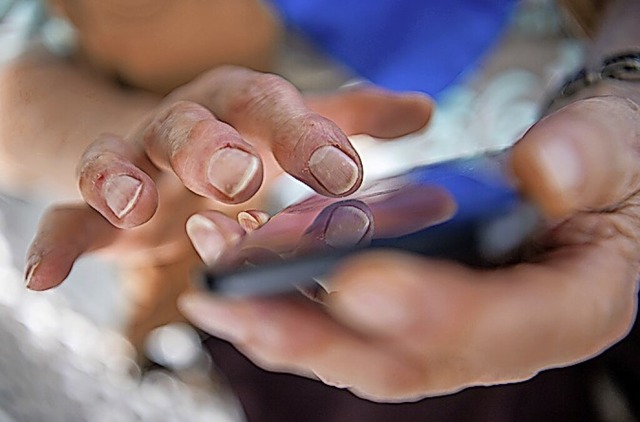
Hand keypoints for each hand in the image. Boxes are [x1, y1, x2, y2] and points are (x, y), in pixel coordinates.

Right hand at [24, 66, 431, 291]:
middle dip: (212, 149)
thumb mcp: (296, 125)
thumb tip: (422, 111)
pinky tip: (43, 276)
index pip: (273, 108)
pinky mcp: (98, 208)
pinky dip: (55, 243)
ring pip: (116, 160)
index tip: (344, 175)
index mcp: (241, 107)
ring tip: (132, 207)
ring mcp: (137, 165)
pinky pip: (68, 218)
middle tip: (241, 177)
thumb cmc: (242, 138)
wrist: (165, 149)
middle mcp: (187, 127)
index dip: (306, 137)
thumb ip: (352, 118)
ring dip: (120, 179)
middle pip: (191, 127)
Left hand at [178, 95, 639, 400]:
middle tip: (242, 304)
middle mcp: (504, 338)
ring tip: (216, 291)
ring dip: (284, 326)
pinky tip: (239, 277)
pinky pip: (348, 325)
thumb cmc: (604, 164)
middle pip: (408, 361)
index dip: (433, 311)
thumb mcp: (614, 146)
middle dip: (320, 337)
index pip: (501, 328)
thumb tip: (538, 174)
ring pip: (362, 352)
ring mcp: (455, 332)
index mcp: (573, 308)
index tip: (359, 281)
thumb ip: (586, 157)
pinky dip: (291, 306)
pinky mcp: (417, 313)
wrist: (589, 177)